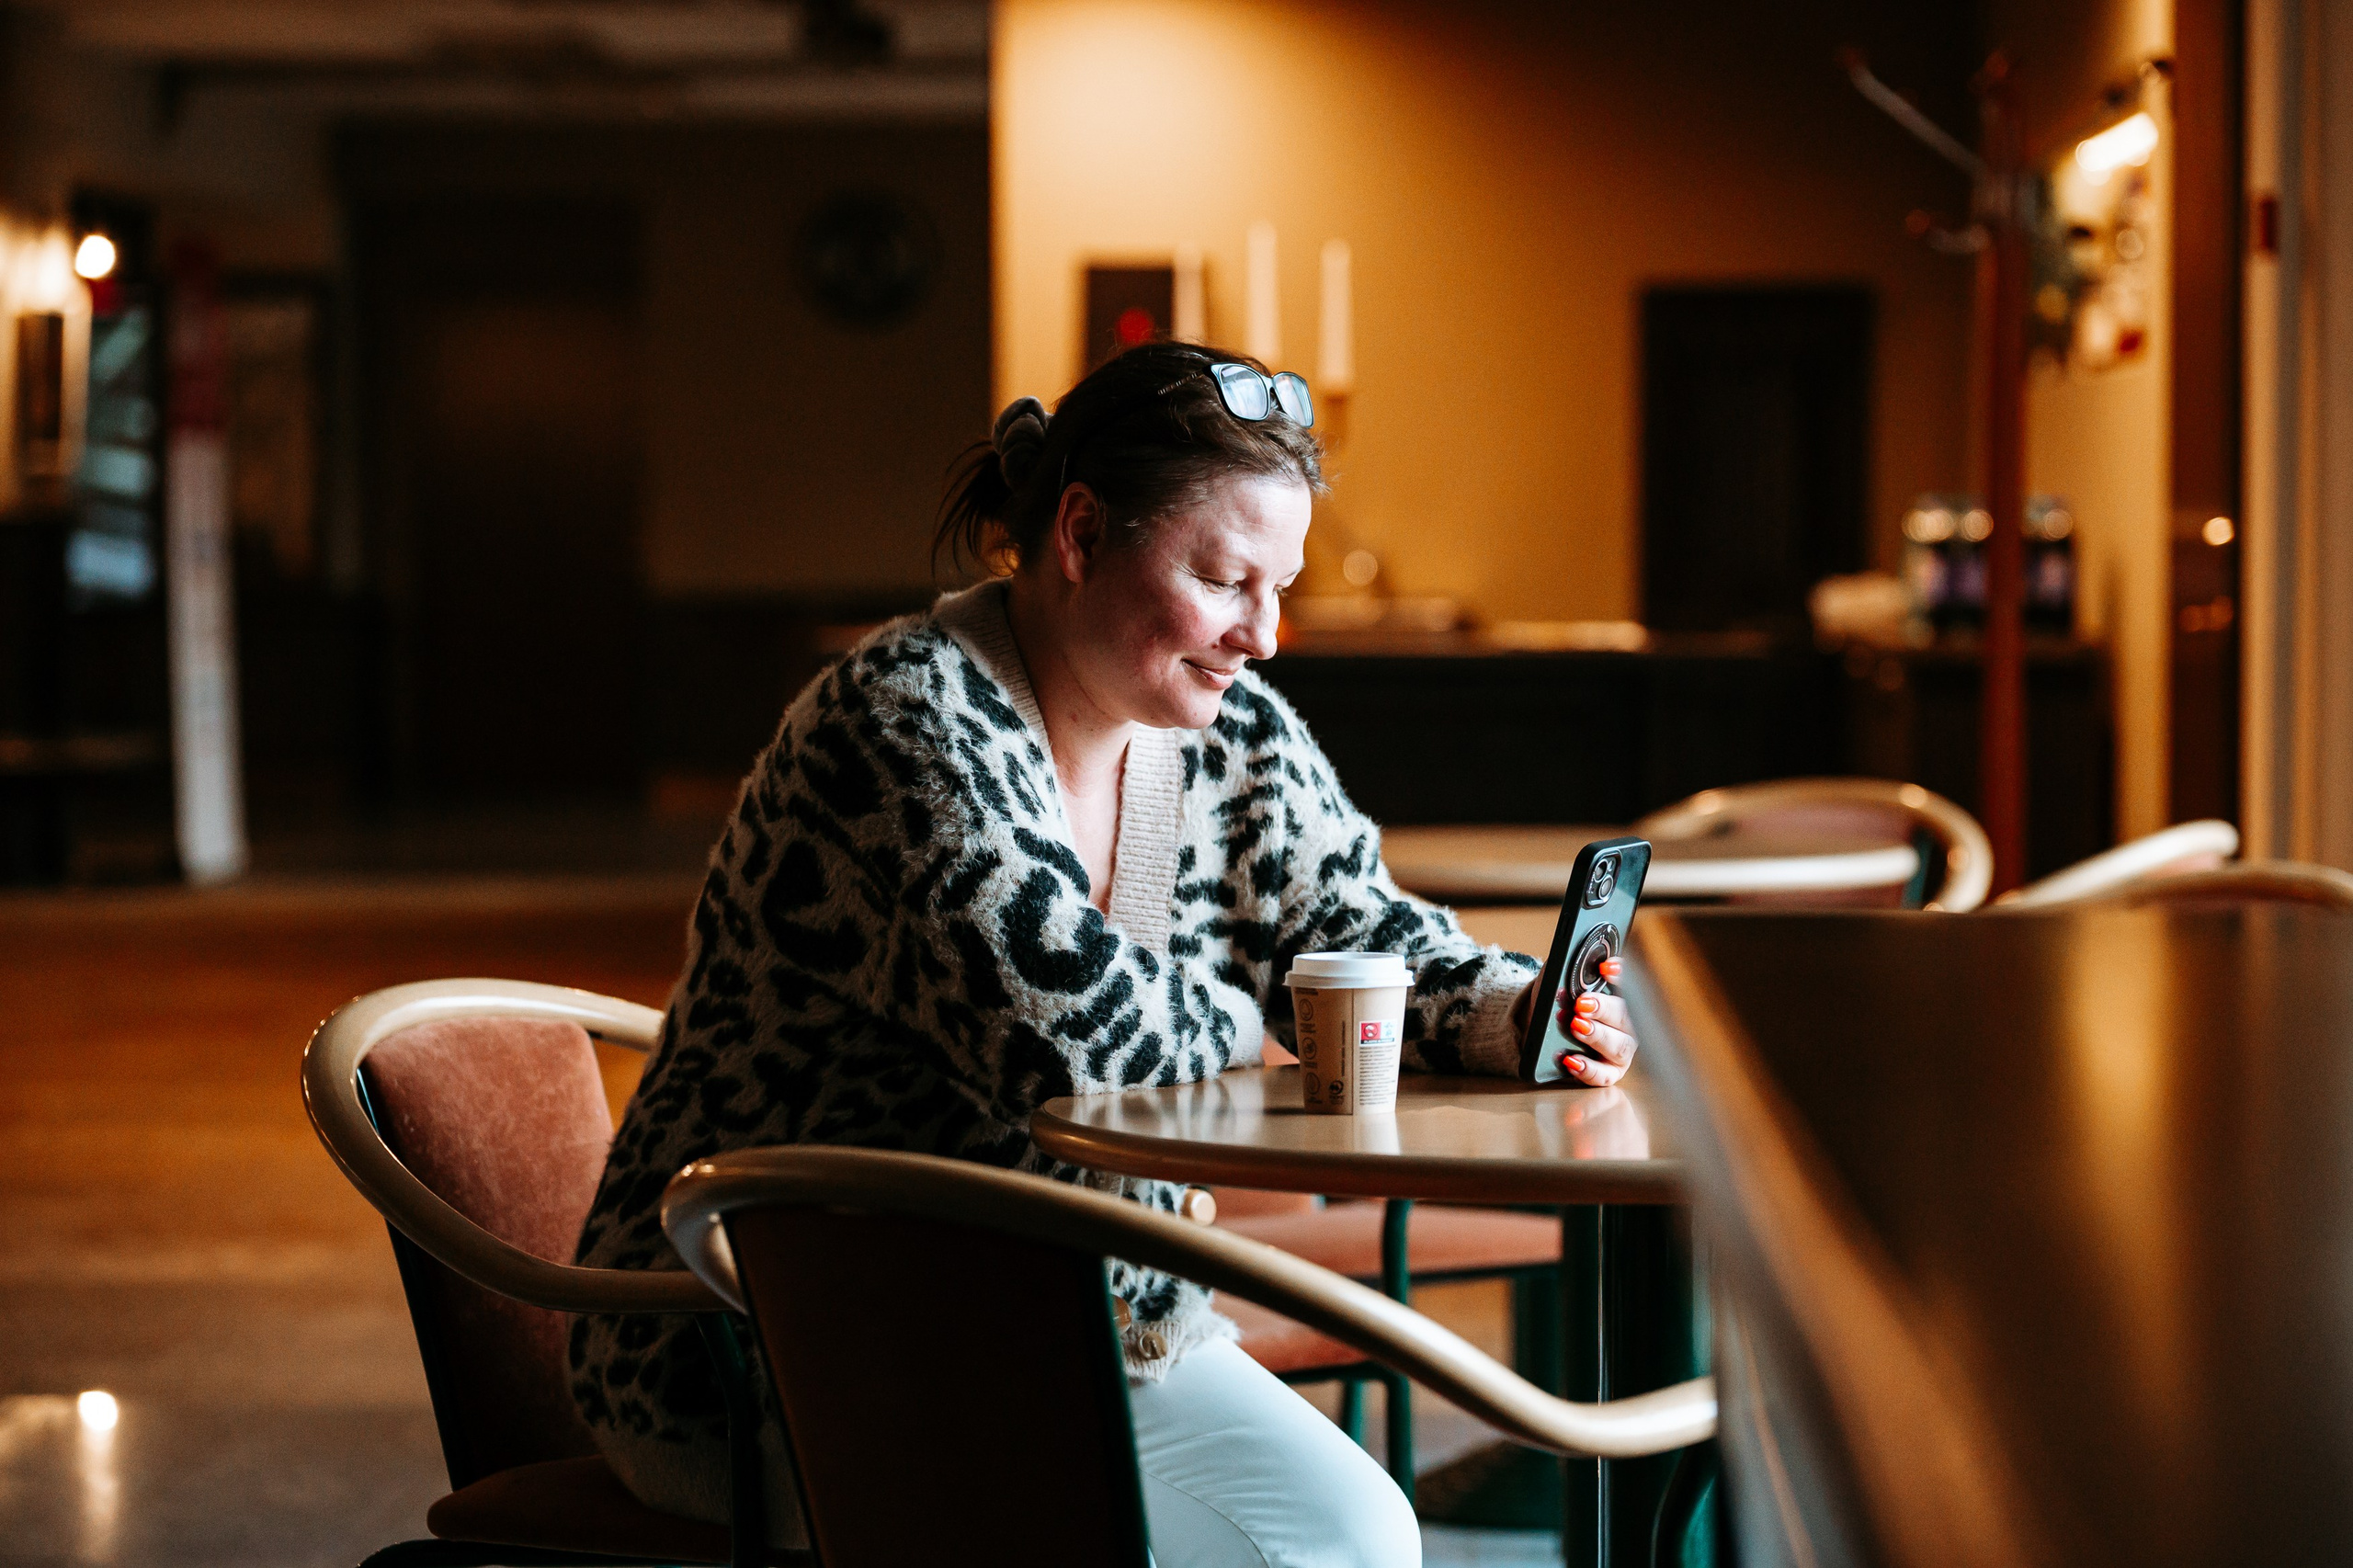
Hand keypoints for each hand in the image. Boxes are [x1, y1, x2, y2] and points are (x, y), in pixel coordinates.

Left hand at [1554, 958, 1637, 1086]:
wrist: (1543, 1031)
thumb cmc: (1560, 1003)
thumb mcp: (1559, 982)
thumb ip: (1566, 973)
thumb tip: (1563, 966)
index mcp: (1622, 998)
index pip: (1630, 984)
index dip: (1623, 975)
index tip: (1605, 967)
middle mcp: (1628, 1026)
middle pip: (1626, 1016)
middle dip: (1605, 1008)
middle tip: (1582, 1004)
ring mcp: (1621, 1052)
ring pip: (1620, 1047)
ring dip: (1598, 1036)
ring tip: (1576, 1026)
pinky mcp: (1608, 1073)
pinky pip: (1603, 1076)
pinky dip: (1588, 1069)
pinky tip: (1570, 1060)